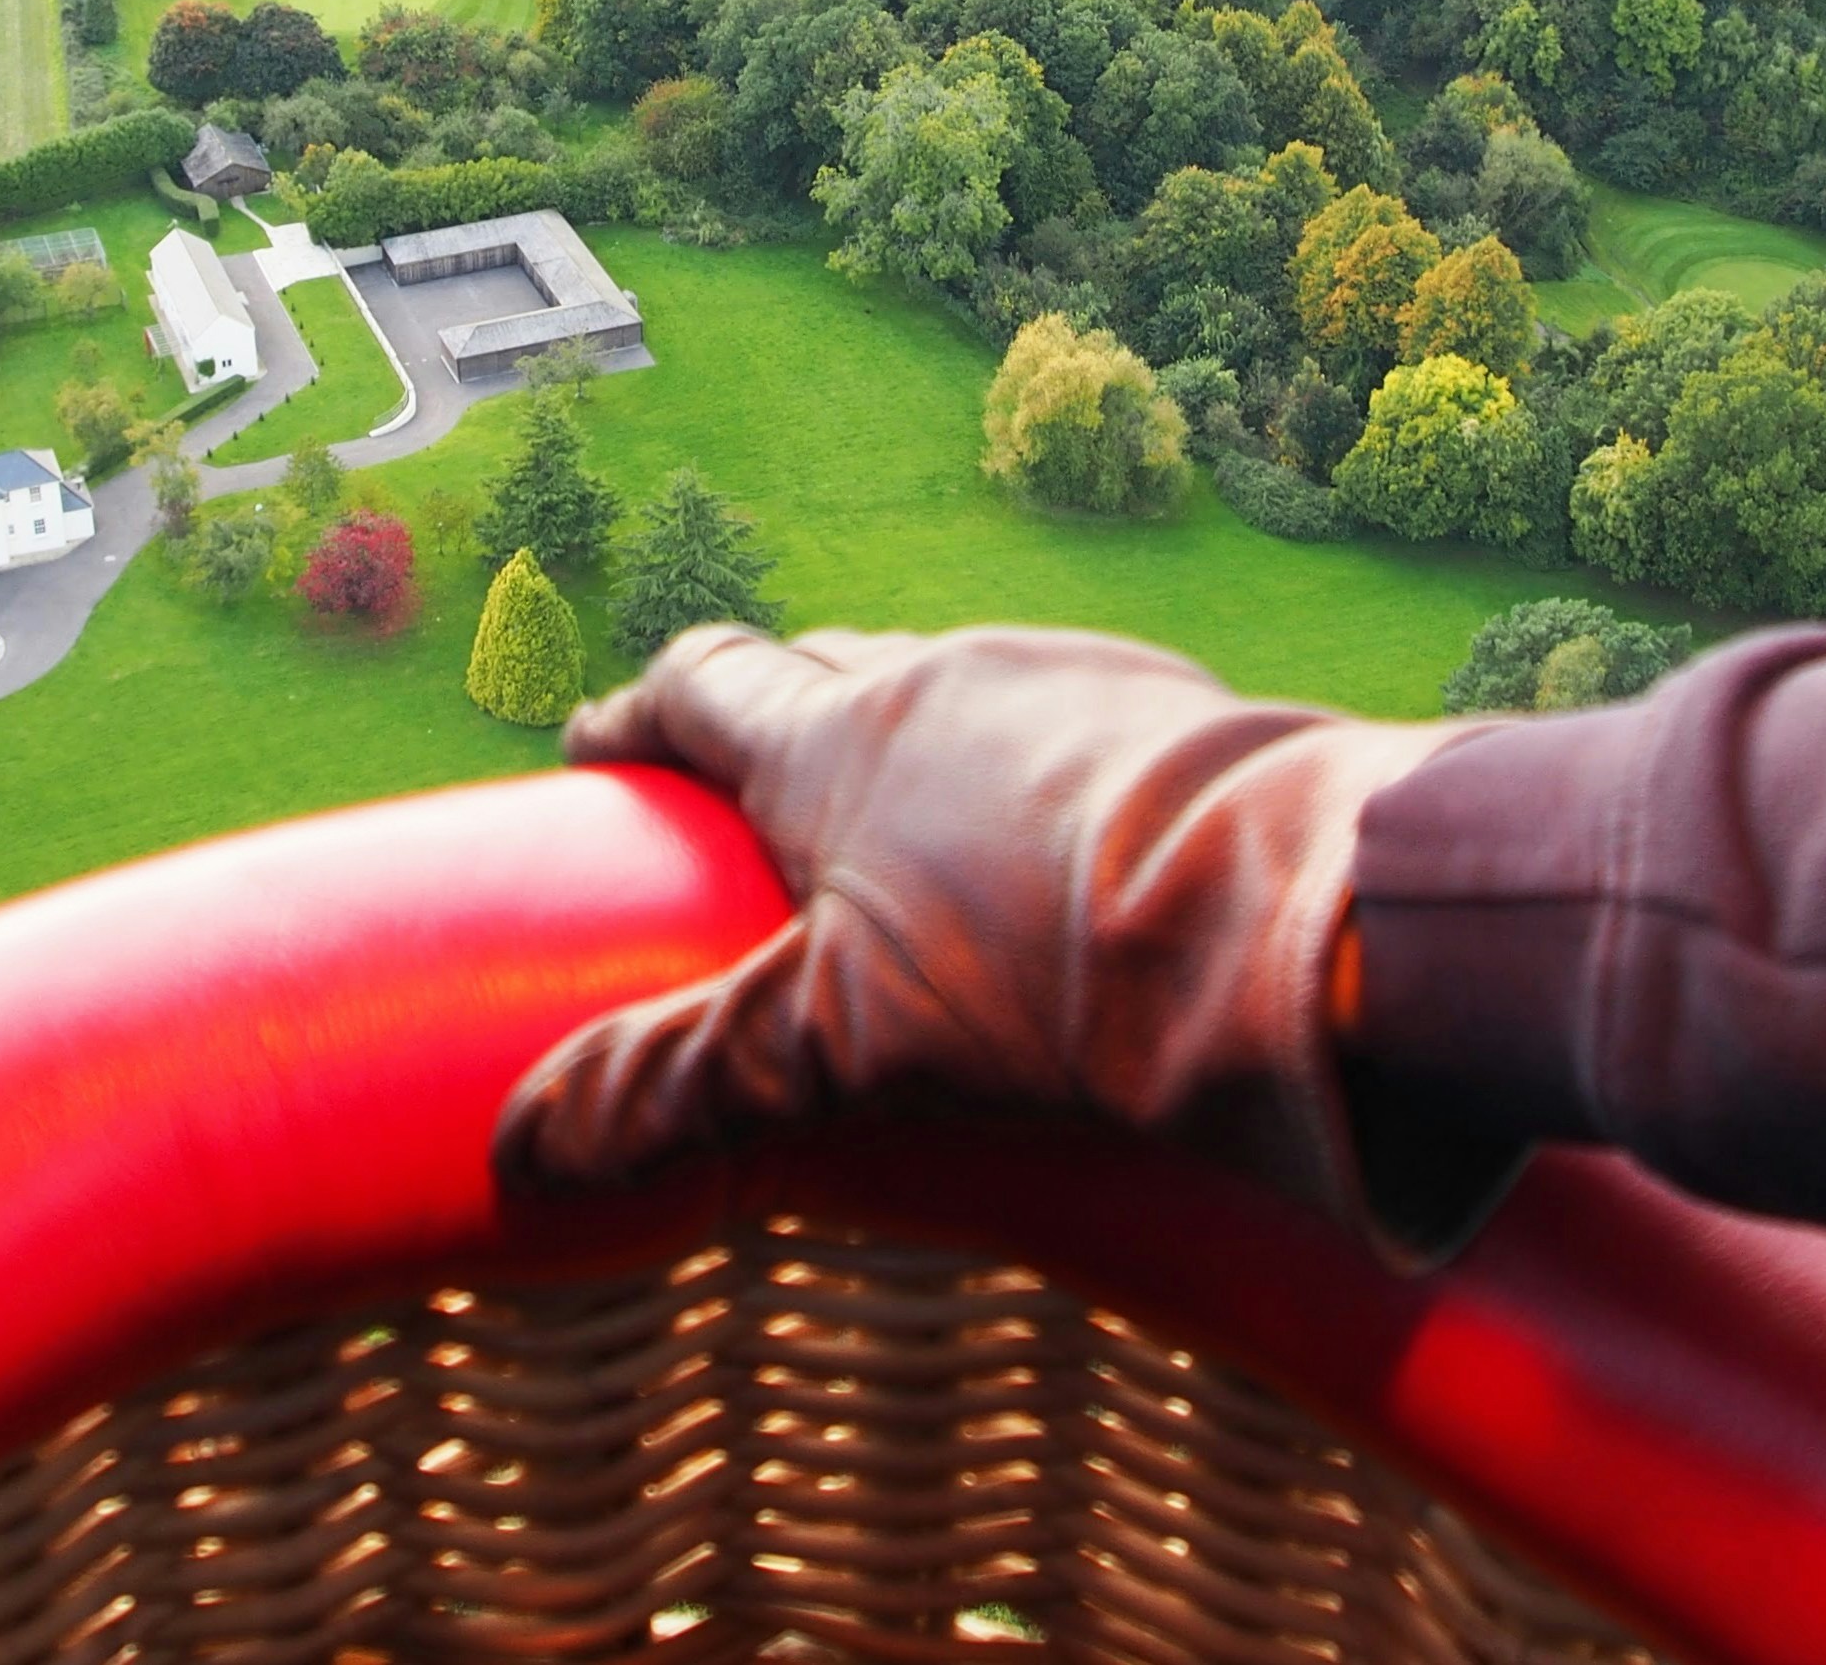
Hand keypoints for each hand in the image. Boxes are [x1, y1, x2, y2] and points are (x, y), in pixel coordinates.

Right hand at [495, 623, 1450, 1226]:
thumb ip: (687, 1088)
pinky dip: (1022, 775)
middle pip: (825, 671)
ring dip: (910, 748)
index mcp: (839, 735)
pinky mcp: (1178, 719)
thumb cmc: (1049, 973)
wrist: (1306, 920)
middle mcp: (947, 675)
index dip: (639, 713)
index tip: (598, 744)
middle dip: (771, 722)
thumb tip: (520, 1152)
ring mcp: (1073, 682)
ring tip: (906, 837)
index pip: (703, 683)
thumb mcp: (843, 1048)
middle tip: (744, 803)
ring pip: (955, 694)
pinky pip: (1064, 725)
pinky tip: (1056, 857)